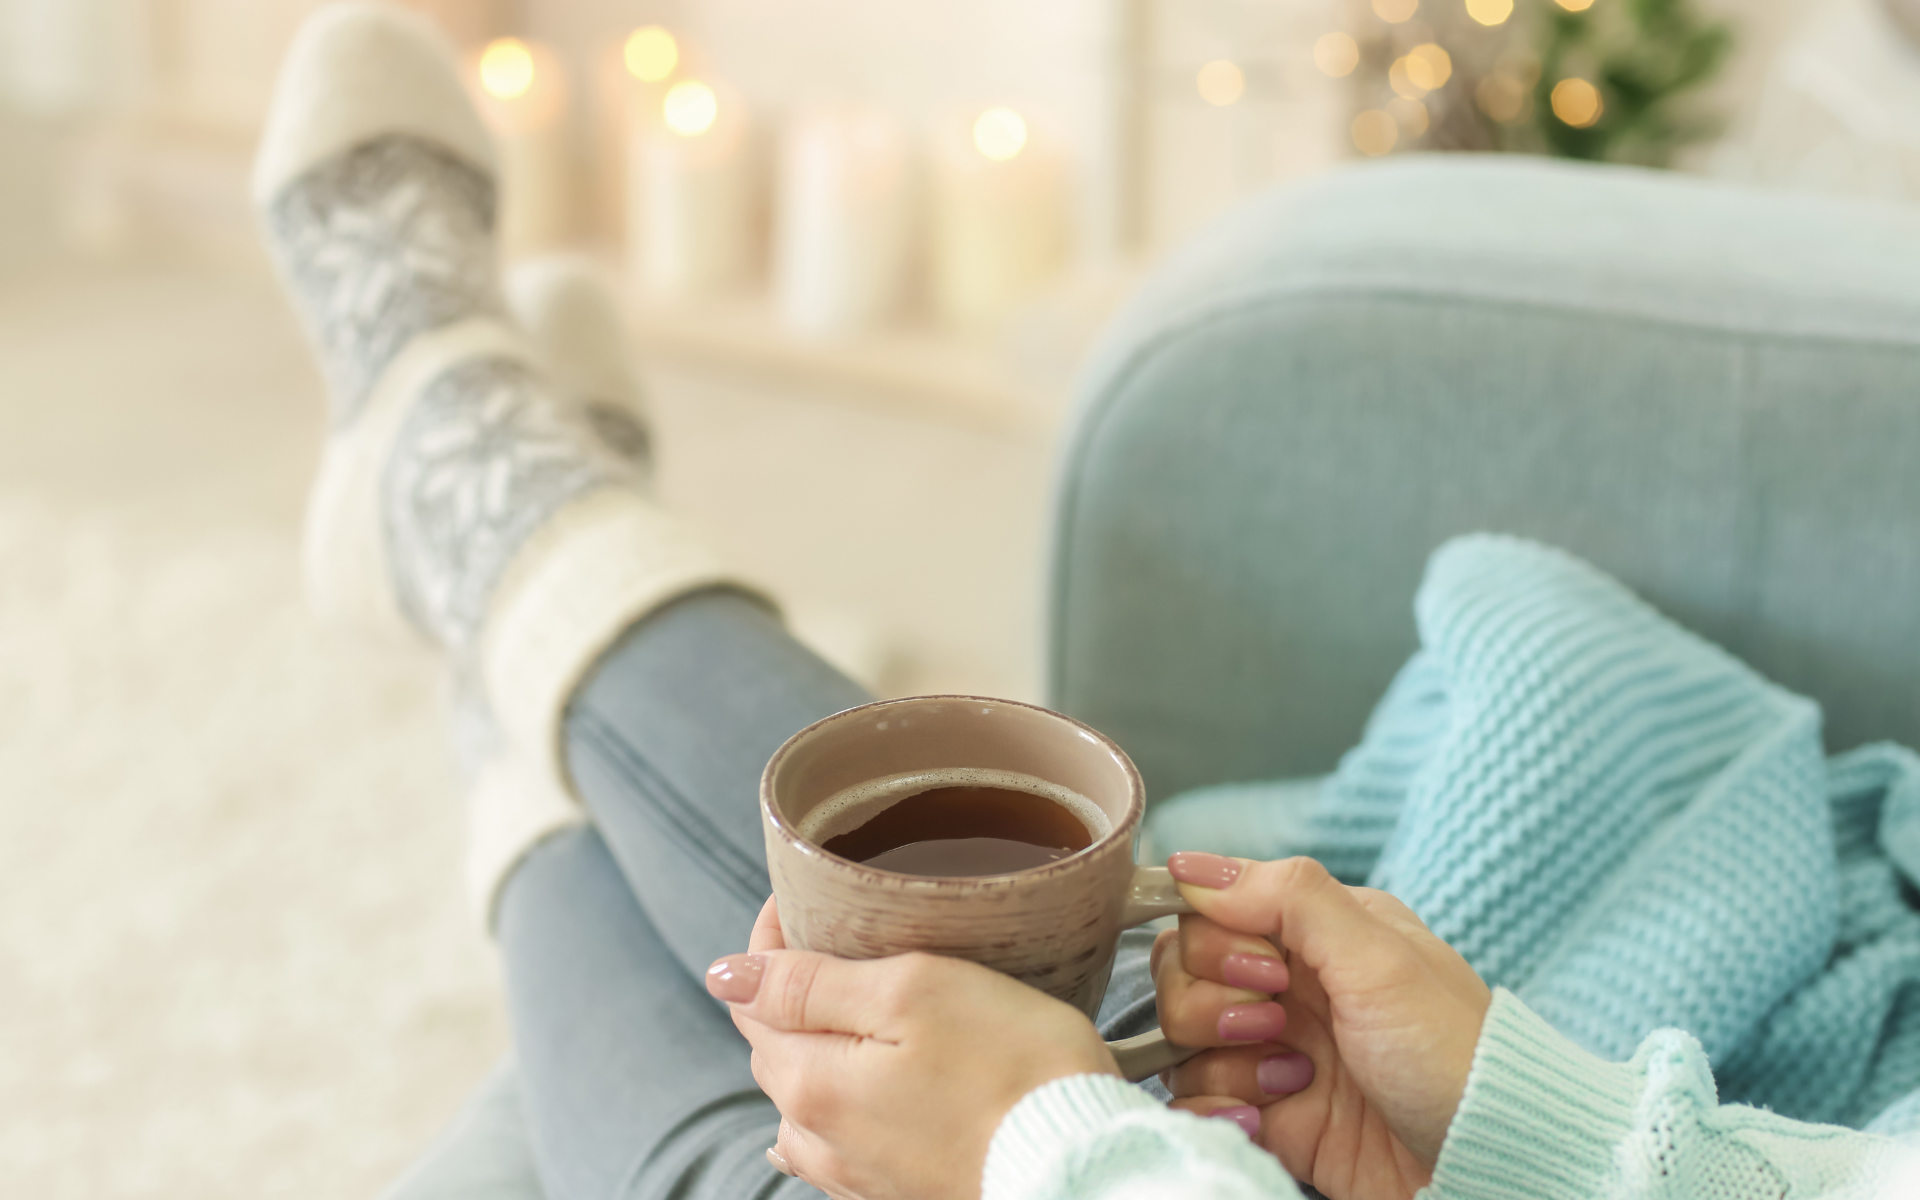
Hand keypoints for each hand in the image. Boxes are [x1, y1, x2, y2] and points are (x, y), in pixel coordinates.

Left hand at [708, 897, 1119, 1199]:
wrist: (1083, 1168)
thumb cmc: (1014, 1071)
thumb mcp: (913, 994)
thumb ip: (810, 983)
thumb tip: (724, 973)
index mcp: (807, 1080)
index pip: (754, 991)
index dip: (776, 932)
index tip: (812, 891)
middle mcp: (816, 1136)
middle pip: (777, 1040)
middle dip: (800, 983)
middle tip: (854, 931)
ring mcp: (855, 1172)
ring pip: (810, 1088)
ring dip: (827, 1040)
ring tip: (879, 999)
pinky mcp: (897, 1190)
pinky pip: (847, 1134)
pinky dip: (853, 1093)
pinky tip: (879, 1080)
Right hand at [1155, 853, 1490, 1199]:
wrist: (1488, 1162)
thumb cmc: (1454, 1054)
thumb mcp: (1381, 956)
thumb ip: (1289, 897)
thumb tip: (1192, 868)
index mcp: (1317, 932)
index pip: (1211, 910)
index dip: (1217, 940)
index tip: (1265, 970)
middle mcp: (1289, 985)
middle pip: (1182, 971)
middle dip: (1212, 1003)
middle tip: (1276, 1024)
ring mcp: (1274, 1051)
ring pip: (1182, 1038)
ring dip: (1222, 1060)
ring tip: (1290, 1079)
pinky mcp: (1269, 1113)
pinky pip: (1195, 1101)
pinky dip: (1213, 1111)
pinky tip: (1263, 1118)